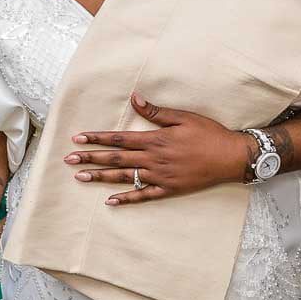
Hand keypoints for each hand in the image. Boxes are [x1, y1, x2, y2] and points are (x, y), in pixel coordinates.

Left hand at [66, 93, 248, 204]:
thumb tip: (134, 99)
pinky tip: (109, 200)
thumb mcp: (183, 117)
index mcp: (155, 140)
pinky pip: (144, 196)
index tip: (78, 138)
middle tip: (68, 159)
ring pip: (125, 177)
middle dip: (90, 158)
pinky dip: (126, 198)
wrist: (232, 157)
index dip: (97, 139)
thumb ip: (156, 112)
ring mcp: (161, 176)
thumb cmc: (209, 134)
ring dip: (101, 177)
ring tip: (80, 176)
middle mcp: (154, 159)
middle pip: (116, 159)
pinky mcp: (169, 189)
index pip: (119, 139)